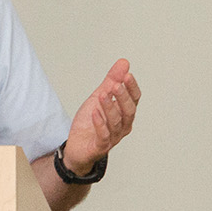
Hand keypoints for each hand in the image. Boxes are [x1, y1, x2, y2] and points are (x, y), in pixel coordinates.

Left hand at [62, 59, 140, 173]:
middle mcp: (123, 126)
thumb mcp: (99, 97)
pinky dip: (100, 124)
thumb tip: (123, 63)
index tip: (127, 75)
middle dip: (123, 97)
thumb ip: (112, 80)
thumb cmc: (90, 123)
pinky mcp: (100, 146)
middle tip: (116, 85)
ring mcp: (113, 137)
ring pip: (116, 122)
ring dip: (110, 108)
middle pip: (129, 111)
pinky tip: (95, 112)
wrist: (77, 146)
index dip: (132, 87)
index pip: (134, 99)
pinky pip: (103, 136)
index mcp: (125, 113)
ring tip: (103, 95)